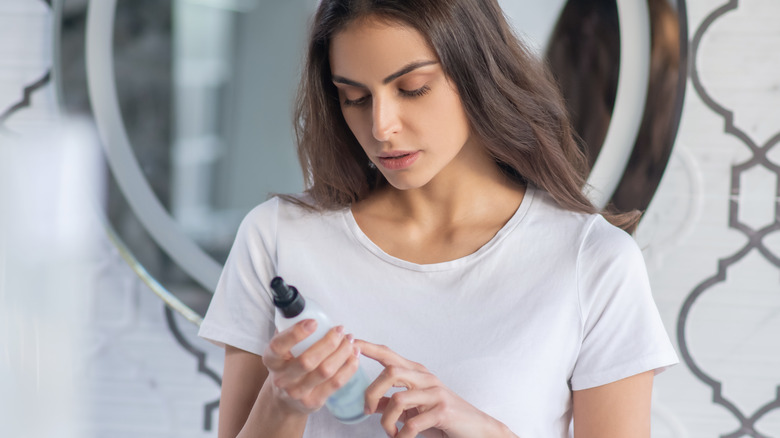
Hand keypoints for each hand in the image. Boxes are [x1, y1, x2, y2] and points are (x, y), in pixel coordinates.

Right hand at [262, 320, 360, 414]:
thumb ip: (289, 329)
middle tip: (340, 329)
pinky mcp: (314, 401)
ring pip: (325, 371)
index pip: (279, 346)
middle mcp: (282, 378)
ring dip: (342, 352)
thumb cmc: (287, 365)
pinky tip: (354, 355)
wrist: (285, 399)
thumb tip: (306, 308)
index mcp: (271, 360)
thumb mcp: (282, 349)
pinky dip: (349, 367)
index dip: (296, 333)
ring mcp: (298, 392)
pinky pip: (336, 383)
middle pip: (307, 360)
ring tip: (350, 340)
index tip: (314, 322)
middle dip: (329, 342)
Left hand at [357, 340, 512, 437]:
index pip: (390, 355)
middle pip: (390, 373)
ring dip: (386, 421)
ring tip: (390, 433)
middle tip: (367, 411)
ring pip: (398, 399)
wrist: (475, 429)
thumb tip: (373, 403)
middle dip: (371, 392)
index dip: (371, 348)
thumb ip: (394, 403)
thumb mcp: (416, 408)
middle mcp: (426, 378)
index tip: (353, 342)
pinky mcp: (442, 411)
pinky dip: (401, 435)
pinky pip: (412, 423)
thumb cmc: (444, 418)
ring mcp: (435, 393)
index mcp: (417, 374)